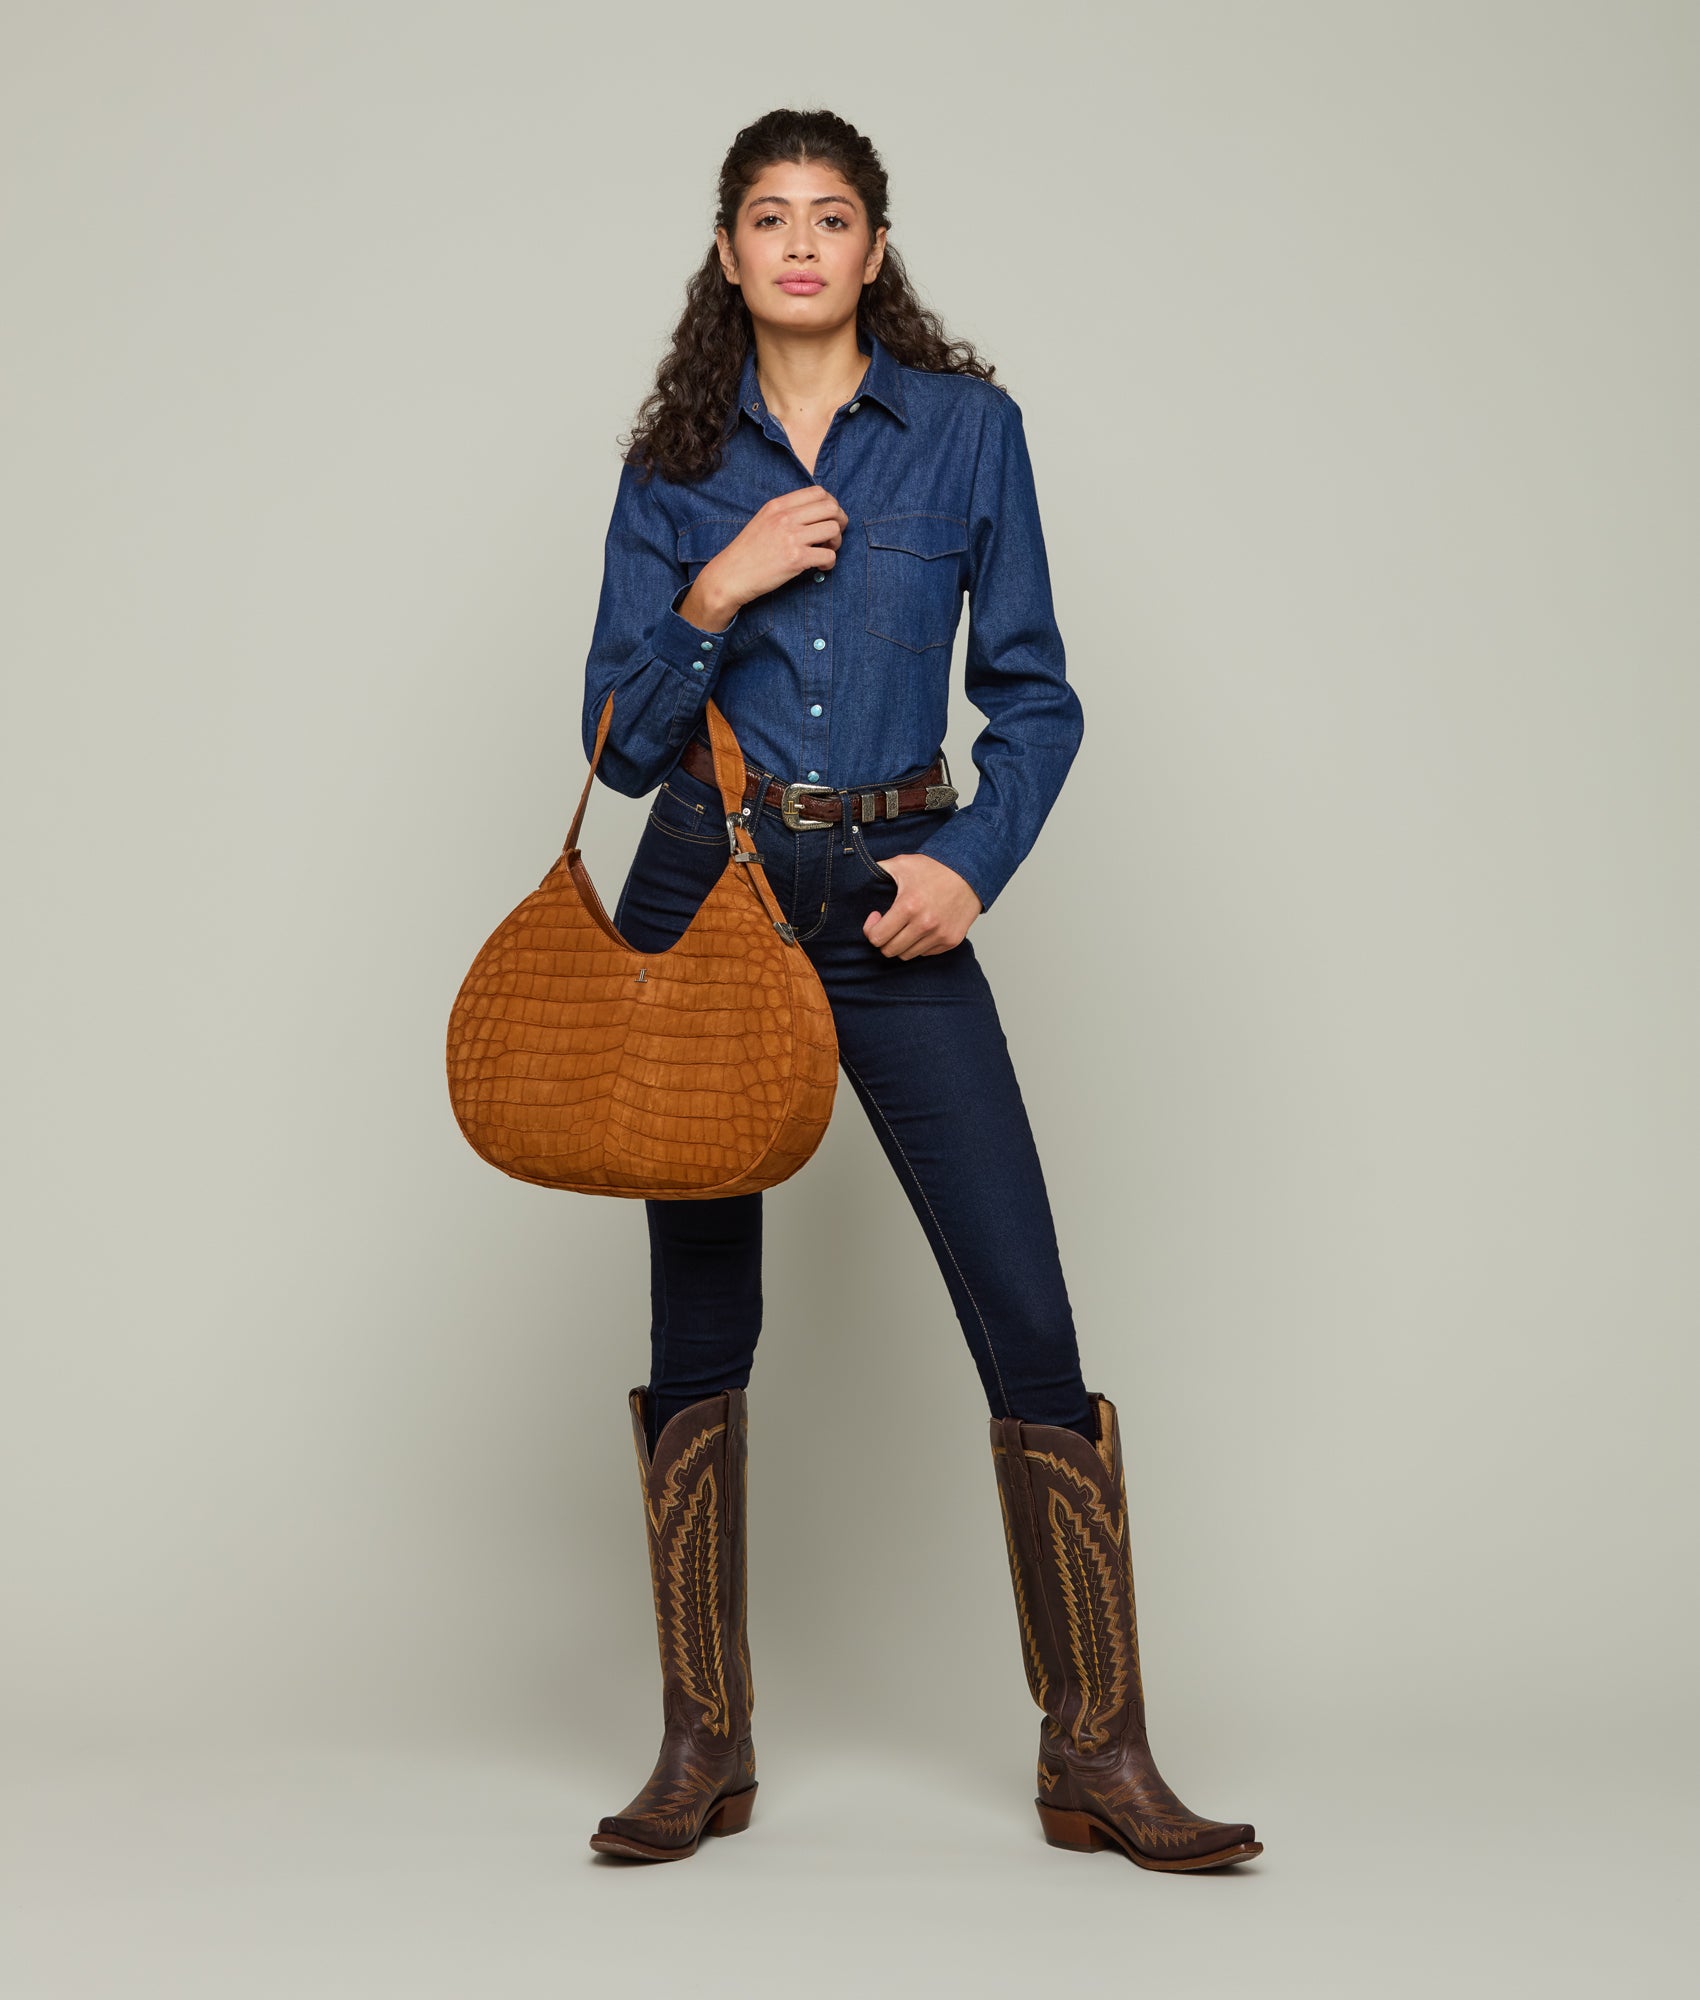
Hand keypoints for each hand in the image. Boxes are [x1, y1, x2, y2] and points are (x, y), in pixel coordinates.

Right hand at [681, 487, 849, 627]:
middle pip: (832, 507)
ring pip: (833, 529)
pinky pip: (829, 556)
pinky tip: (819, 568)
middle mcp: (785, 517)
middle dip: (840, 521)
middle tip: (833, 536)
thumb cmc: (747, 553)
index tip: (829, 519)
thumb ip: (786, 513)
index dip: (832, 505)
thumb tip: (816, 514)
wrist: (730, 576)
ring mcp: (791, 537)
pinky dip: (830, 563)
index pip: (819, 492)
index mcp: (778, 505)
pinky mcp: (795, 559)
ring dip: (836, 542)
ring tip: (826, 552)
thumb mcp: (763, 521)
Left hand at [863, 853, 982, 957]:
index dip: (871, 929)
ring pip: (907, 955)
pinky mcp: (951, 941)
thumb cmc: (936, 868)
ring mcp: (940, 935)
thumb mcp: (902, 863)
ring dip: (902, 943)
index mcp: (909, 906)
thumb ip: (878, 870)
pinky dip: (919, 945)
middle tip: (888, 925)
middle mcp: (925, 924)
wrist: (970, 872)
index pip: (877, 937)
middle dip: (884, 939)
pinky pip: (925, 953)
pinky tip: (921, 928)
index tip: (876, 917)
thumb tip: (855, 874)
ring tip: (905, 926)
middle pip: (890, 951)